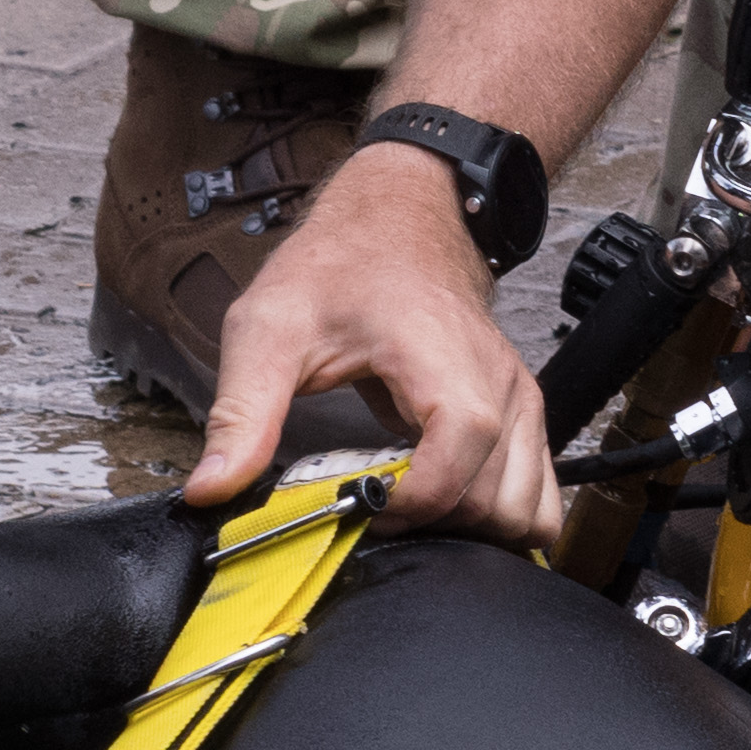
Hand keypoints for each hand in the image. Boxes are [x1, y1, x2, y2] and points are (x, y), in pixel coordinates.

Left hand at [196, 139, 551, 534]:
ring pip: (525, 510)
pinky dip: (498, 519)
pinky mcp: (521, 416)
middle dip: (430, 522)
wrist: (394, 221)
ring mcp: (518, 400)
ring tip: (407, 504)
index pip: (458, 458)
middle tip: (373, 503)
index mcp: (441, 357)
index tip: (360, 502)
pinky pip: (538, 499)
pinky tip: (443, 503)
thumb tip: (212, 487)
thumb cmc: (341, 267)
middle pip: (492, 498)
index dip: (409, 500)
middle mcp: (497, 382)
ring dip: (467, 528)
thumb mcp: (270, 329)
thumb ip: (241, 412)